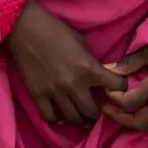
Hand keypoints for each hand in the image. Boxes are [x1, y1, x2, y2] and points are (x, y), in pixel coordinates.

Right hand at [4, 0, 126, 126]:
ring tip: (79, 115)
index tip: (118, 89)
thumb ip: (91, 62)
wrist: (25, 28)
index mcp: (89, 68)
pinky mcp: (38, 96)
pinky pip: (51, 118)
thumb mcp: (81, 42)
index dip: (122, 88)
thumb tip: (98, 75)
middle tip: (95, 108)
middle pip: (93, 112)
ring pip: (73, 119)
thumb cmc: (55, 29)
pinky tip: (59, 114)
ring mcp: (55, 92)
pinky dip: (57, 118)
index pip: (117, 86)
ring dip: (79, 118)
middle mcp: (74, 84)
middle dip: (97, 111)